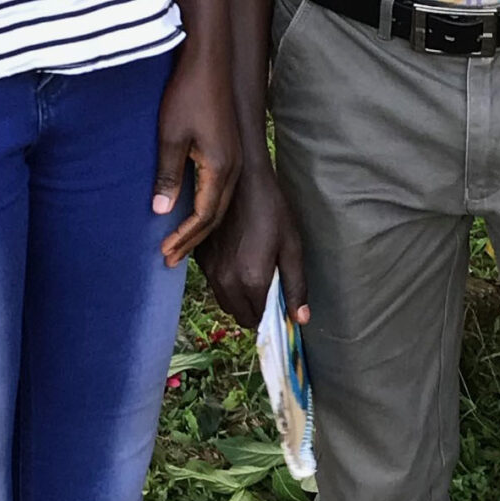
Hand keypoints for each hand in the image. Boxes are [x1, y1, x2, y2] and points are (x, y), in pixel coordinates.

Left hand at [154, 46, 240, 266]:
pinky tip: (191, 211)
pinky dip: (205, 208)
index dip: (184, 237)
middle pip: (215, 216)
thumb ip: (168, 175)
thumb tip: (162, 211)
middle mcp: (233, 167)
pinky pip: (220, 190)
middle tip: (169, 258)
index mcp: (221, 167)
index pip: (204, 215)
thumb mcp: (170, 136)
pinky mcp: (229, 150)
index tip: (165, 253)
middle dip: (192, 239)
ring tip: (179, 242)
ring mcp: (234, 159)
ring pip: (220, 205)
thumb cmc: (187, 95)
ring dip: (199, 226)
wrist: (208, 62)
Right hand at [196, 161, 307, 329]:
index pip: (257, 319)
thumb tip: (300, 320)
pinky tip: (237, 256)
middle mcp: (226, 281)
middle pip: (238, 314)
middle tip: (267, 285)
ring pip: (224, 300)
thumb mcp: (292, 246)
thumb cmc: (272, 210)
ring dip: (238, 296)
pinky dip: (224, 280)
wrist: (241, 180)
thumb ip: (295, 286)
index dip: (269, 313)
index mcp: (252, 281)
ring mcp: (209, 270)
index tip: (276, 299)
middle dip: (253, 308)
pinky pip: (213, 282)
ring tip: (252, 269)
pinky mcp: (199, 257)